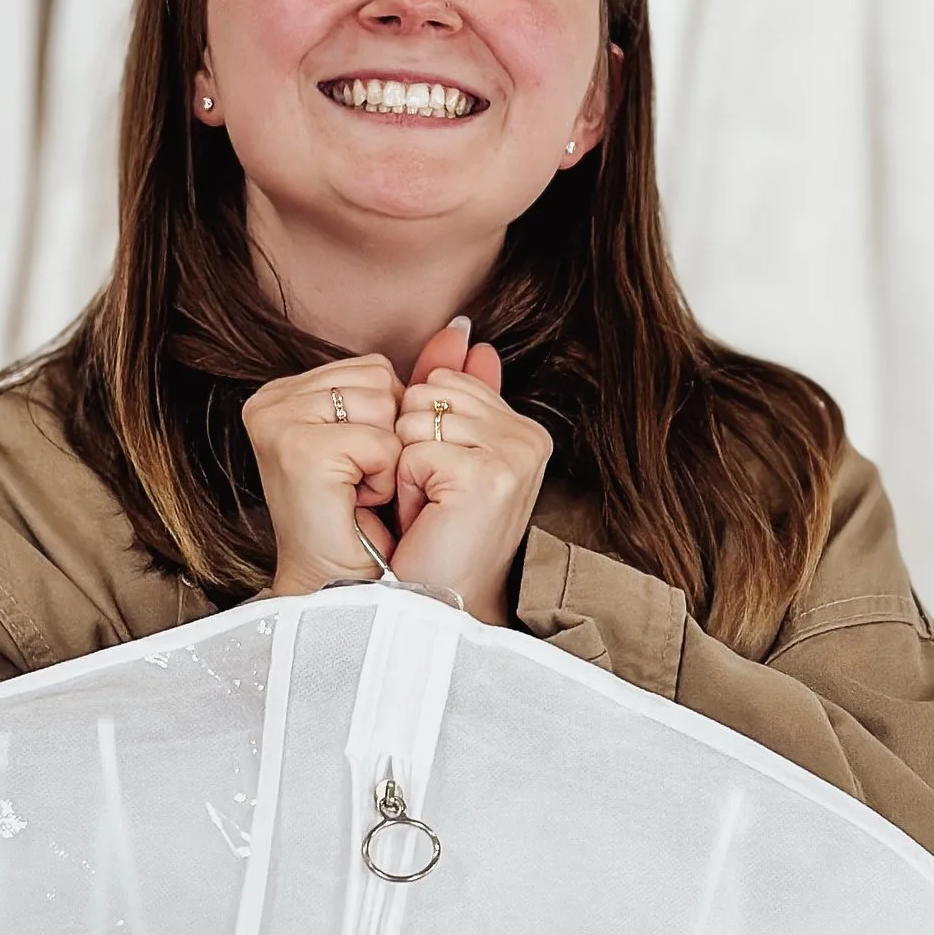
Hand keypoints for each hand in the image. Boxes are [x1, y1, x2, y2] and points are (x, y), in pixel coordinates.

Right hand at [244, 354, 402, 595]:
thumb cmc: (370, 523)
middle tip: (362, 482)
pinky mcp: (296, 448)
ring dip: (389, 456)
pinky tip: (358, 502)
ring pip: (382, 404)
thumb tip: (464, 328)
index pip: (372, 369)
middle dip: (390, 435)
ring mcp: (278, 420)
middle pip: (379, 378)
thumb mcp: (395, 439)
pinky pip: (380, 440)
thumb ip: (421, 382)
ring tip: (360, 491)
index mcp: (285, 391)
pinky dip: (384, 477)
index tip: (364, 465)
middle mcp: (271, 399)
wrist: (348, 588)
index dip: (390, 421)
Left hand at [391, 329, 549, 626]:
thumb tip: (458, 329)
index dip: (421, 431)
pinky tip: (426, 519)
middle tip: (432, 500)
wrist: (440, 605)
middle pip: (430, 393)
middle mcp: (528, 436)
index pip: (447, 382)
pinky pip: (414, 451)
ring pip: (418, 419)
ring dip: (405, 469)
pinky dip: (405, 489)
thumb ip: (455, 391)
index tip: (441, 482)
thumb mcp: (445, 454)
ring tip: (429, 510)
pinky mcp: (489, 476)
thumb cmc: (437, 539)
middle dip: (410, 446)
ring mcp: (514, 455)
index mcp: (524, 428)